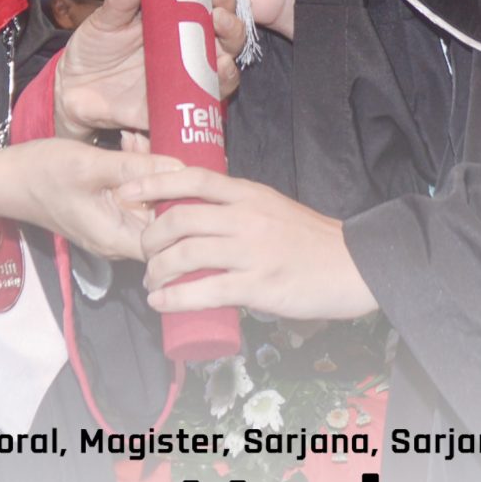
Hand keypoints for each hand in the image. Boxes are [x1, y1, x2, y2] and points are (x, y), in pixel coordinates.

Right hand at [0, 139, 178, 261]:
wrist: (6, 179)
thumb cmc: (43, 173)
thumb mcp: (90, 166)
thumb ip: (135, 167)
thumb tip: (180, 167)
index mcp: (116, 238)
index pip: (169, 239)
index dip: (183, 208)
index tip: (185, 173)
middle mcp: (118, 239)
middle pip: (162, 219)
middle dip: (165, 180)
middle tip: (156, 145)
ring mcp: (112, 225)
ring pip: (148, 202)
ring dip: (149, 170)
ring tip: (135, 140)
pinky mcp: (106, 210)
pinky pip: (132, 194)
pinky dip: (135, 171)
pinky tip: (128, 145)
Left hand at [52, 0, 243, 143]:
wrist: (76, 90)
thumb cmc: (95, 48)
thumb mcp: (104, 19)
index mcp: (172, 13)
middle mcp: (188, 39)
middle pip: (224, 19)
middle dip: (226, 6)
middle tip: (214, 0)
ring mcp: (189, 68)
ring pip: (228, 50)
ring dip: (231, 34)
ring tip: (218, 23)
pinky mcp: (185, 96)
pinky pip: (216, 89)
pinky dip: (225, 77)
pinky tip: (221, 65)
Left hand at [120, 165, 378, 320]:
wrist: (353, 266)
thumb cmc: (311, 240)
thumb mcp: (272, 209)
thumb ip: (240, 209)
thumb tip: (200, 218)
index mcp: (249, 194)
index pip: (194, 178)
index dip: (154, 182)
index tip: (126, 191)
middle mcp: (246, 217)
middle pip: (179, 218)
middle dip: (150, 237)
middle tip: (145, 253)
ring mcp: (251, 252)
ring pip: (185, 255)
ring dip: (157, 270)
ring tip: (151, 282)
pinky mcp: (258, 285)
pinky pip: (204, 291)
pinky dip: (174, 299)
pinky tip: (162, 304)